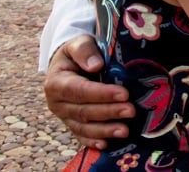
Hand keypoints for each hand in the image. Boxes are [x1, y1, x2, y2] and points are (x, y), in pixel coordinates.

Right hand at [44, 35, 132, 149]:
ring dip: (105, 130)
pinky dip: (93, 141)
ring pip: (83, 127)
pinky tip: (107, 144)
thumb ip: (85, 51)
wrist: (71, 62)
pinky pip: (82, 135)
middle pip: (83, 111)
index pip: (79, 90)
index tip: (124, 94)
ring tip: (125, 130)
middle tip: (131, 111)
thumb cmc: (78, 52)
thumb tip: (96, 65)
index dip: (101, 94)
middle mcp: (57, 102)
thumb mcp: (78, 43)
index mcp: (56, 82)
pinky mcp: (72, 123)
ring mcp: (64, 115)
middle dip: (108, 112)